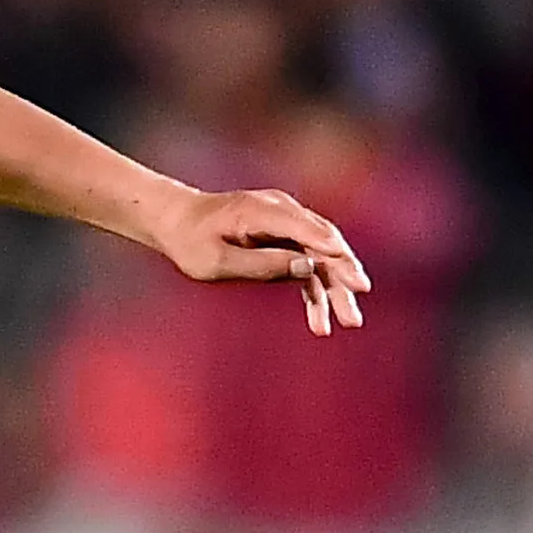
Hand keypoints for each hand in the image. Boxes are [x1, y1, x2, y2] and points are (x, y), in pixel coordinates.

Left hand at [154, 185, 374, 334]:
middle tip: (354, 316)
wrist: (177, 222)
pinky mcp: (285, 237)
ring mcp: (286, 223)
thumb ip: (261, 264)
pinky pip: (307, 264)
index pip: (309, 231)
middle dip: (343, 280)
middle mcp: (282, 211)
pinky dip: (315, 290)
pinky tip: (320, 321)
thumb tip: (307, 267)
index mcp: (263, 210)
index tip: (355, 281)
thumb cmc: (191, 242)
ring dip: (335, 290)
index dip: (335, 257)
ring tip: (348, 322)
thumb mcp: (216, 261)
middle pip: (324, 245)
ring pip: (321, 257)